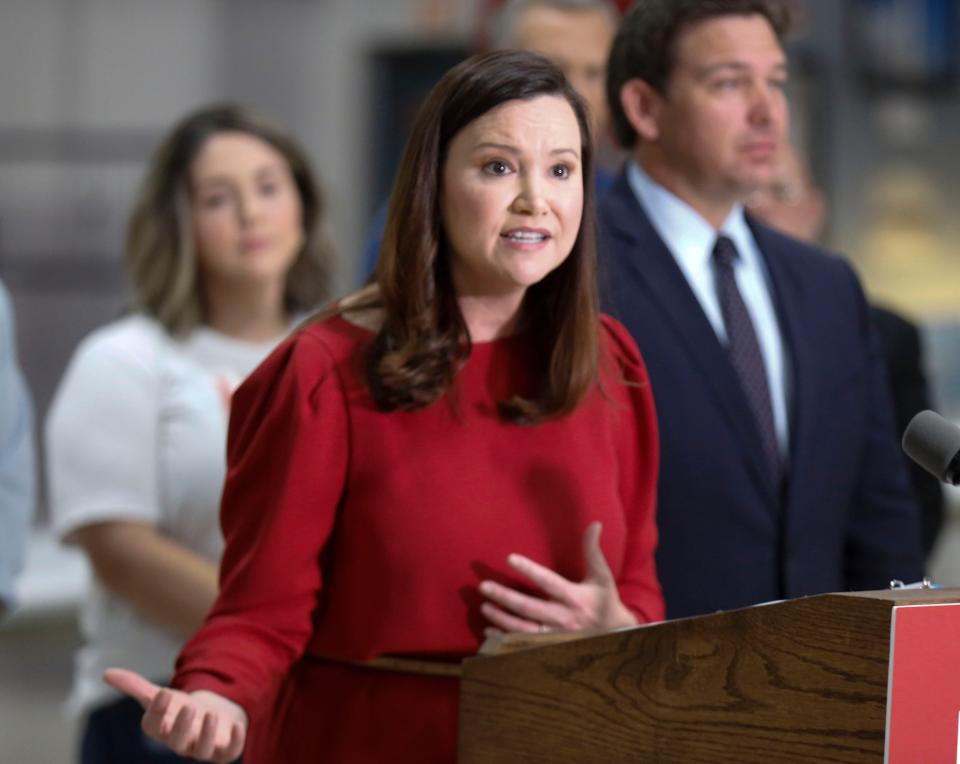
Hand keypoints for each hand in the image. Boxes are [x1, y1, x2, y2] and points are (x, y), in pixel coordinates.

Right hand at [103, 668, 246, 762]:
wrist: (209, 719)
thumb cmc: (179, 710)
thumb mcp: (160, 696)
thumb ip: (135, 686)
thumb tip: (106, 673)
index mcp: (164, 730)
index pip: (154, 727)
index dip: (157, 712)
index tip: (164, 692)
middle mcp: (182, 742)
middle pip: (177, 743)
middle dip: (182, 727)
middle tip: (188, 707)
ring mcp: (204, 747)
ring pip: (203, 750)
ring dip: (207, 734)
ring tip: (212, 714)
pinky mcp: (226, 749)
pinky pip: (231, 751)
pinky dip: (236, 740)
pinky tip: (238, 725)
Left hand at [479, 522, 636, 634]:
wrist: (616, 637)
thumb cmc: (605, 601)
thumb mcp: (602, 576)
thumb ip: (593, 551)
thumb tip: (594, 524)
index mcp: (575, 598)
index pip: (548, 582)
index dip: (529, 570)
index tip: (510, 558)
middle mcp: (564, 618)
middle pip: (529, 608)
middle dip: (505, 597)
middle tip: (484, 587)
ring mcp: (556, 636)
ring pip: (523, 629)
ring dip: (502, 618)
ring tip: (484, 607)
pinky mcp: (550, 648)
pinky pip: (523, 645)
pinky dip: (505, 639)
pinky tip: (489, 630)